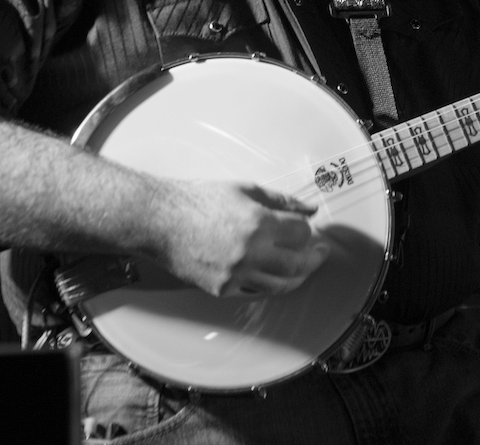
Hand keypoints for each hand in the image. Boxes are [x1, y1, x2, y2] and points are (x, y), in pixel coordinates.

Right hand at [163, 180, 330, 296]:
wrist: (159, 220)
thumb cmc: (200, 200)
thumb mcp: (245, 189)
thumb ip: (282, 201)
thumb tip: (310, 209)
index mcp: (258, 222)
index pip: (301, 233)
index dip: (309, 230)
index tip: (309, 228)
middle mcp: (249, 252)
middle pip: (297, 264)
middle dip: (314, 258)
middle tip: (320, 252)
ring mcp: (235, 274)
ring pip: (280, 284)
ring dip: (296, 276)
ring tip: (302, 266)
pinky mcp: (221, 288)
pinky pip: (255, 291)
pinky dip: (269, 283)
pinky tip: (274, 274)